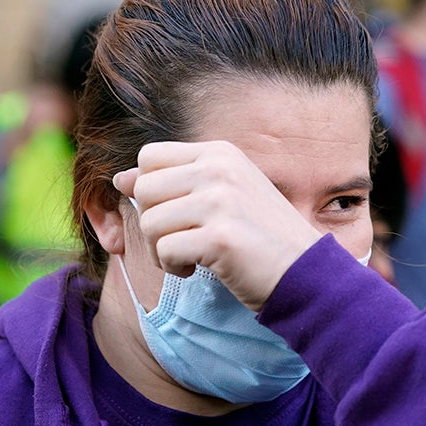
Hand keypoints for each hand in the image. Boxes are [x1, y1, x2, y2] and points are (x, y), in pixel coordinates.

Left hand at [113, 140, 321, 310]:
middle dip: (154, 223)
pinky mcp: (220, 236)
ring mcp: (220, 200)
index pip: (150, 156)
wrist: (305, 273)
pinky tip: (198, 270)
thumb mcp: (221, 197)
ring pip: (150, 222)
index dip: (150, 191)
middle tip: (180, 242)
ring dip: (161, 250)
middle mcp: (219, 169)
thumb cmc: (260, 239)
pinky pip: (165, 250)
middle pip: (144, 189)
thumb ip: (175, 183)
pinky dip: (174, 267)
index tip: (174, 216)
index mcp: (219, 152)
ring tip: (190, 258)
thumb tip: (120, 178)